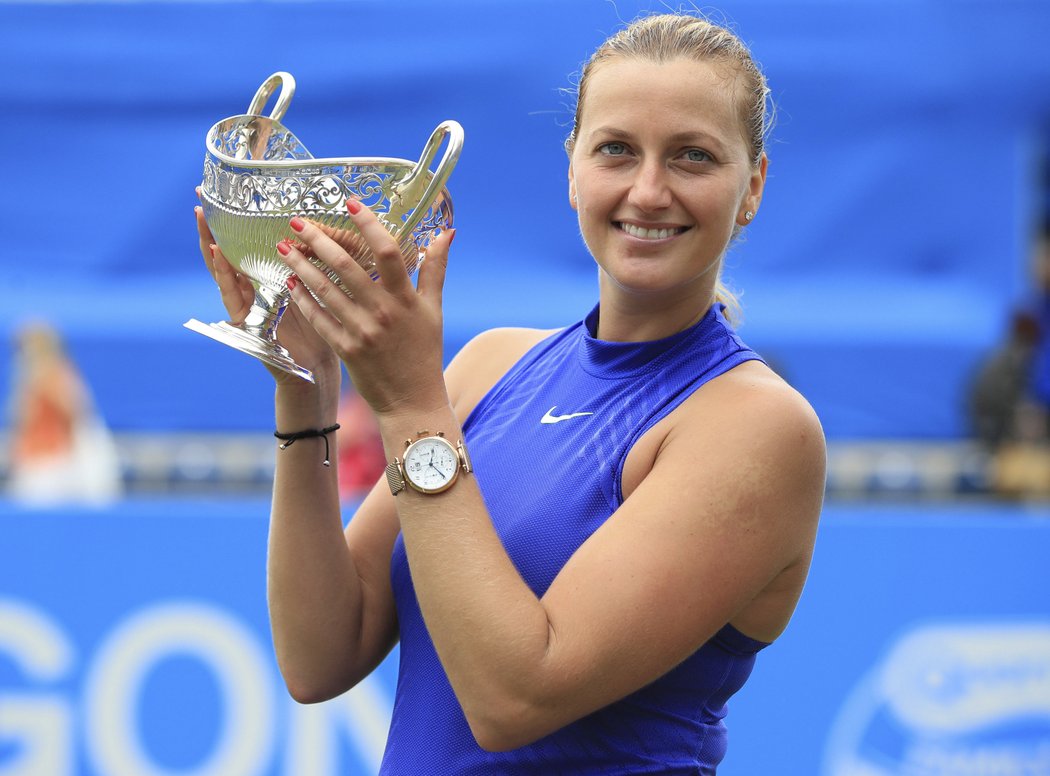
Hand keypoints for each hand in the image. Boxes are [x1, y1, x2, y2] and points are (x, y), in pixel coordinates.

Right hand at [194, 190, 339, 387]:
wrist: (316, 367)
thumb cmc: (321, 327)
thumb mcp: (318, 284)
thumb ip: (313, 261)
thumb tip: (318, 225)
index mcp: (268, 278)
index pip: (246, 245)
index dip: (235, 222)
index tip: (226, 194)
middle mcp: (252, 289)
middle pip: (227, 252)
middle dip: (213, 226)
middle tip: (201, 196)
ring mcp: (244, 305)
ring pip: (221, 270)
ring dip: (210, 242)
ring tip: (202, 217)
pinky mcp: (243, 322)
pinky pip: (230, 296)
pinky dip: (223, 274)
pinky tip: (218, 254)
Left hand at [275, 199, 454, 417]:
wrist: (413, 400)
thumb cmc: (424, 352)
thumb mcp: (434, 309)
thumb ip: (435, 269)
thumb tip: (446, 232)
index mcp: (406, 299)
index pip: (388, 251)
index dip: (368, 224)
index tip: (350, 203)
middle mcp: (383, 312)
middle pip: (347, 266)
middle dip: (320, 240)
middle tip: (298, 221)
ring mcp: (362, 331)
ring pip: (325, 291)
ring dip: (302, 266)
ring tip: (285, 248)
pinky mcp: (346, 350)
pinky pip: (319, 319)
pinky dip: (303, 300)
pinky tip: (290, 283)